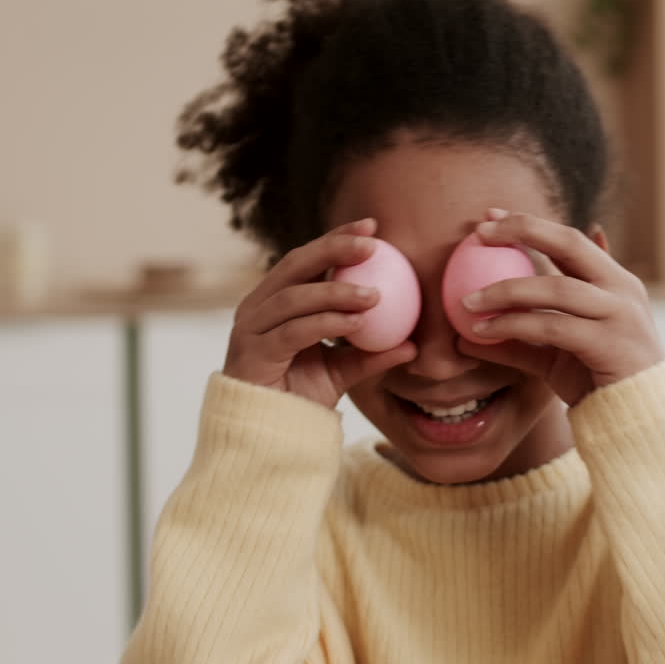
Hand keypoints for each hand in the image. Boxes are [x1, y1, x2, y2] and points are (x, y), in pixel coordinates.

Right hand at [223, 218, 417, 408]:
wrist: (272, 436)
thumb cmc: (301, 397)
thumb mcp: (343, 371)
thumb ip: (372, 355)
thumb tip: (414, 345)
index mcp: (276, 301)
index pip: (307, 259)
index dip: (336, 238)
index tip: (373, 228)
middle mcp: (258, 307)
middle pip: (295, 264)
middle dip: (334, 248)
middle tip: (372, 245)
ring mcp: (250, 328)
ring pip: (294, 296)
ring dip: (336, 292)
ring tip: (375, 296)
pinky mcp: (252, 352)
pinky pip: (294, 331)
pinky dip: (327, 323)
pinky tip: (356, 322)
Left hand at [456, 209, 664, 405]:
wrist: (640, 418)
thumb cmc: (597, 382)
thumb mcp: (554, 353)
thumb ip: (521, 335)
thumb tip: (465, 332)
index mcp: (614, 281)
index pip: (570, 241)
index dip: (529, 225)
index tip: (489, 217)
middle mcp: (621, 289)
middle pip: (569, 243)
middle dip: (523, 230)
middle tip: (480, 232)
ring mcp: (620, 314)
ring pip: (556, 287)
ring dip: (507, 289)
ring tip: (468, 301)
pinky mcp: (610, 343)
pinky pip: (553, 326)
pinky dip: (515, 325)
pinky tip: (484, 330)